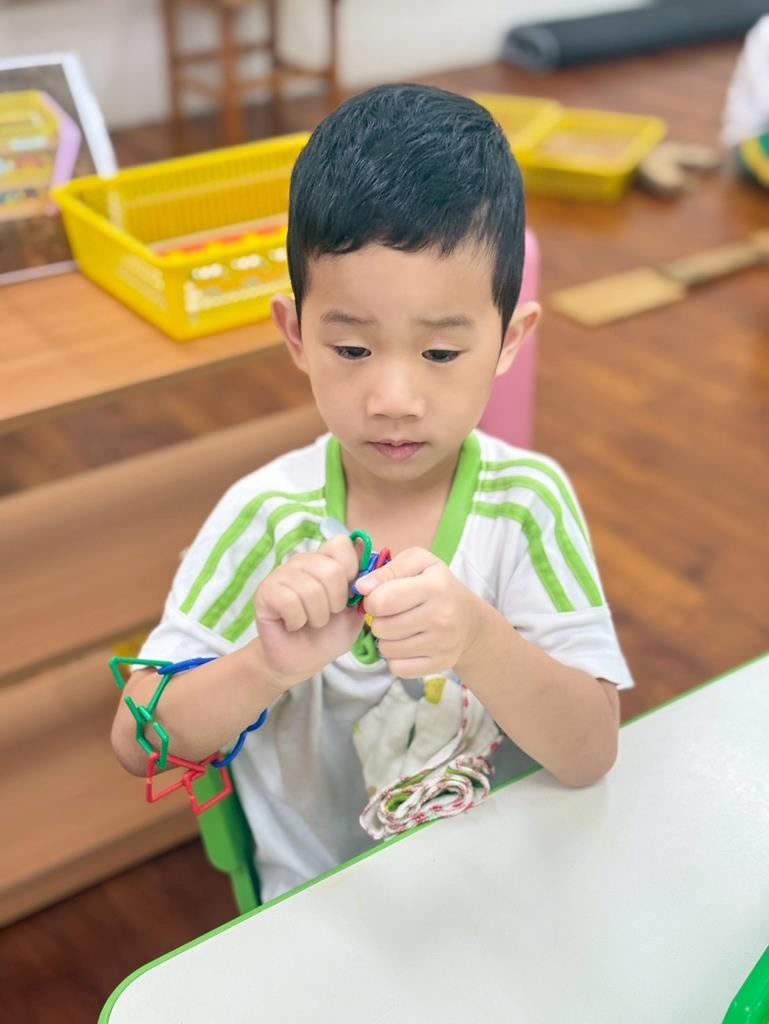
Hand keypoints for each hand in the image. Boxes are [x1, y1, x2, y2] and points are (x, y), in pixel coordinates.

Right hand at [253, 534, 366, 688]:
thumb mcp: (355, 611)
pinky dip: (297, 620)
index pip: (341, 544)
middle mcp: (302, 561)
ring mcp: (281, 574)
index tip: (347, 596)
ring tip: (311, 622)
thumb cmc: (329, 634)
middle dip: (336, 602)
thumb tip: (370, 558)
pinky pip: (289, 601)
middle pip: (331, 570)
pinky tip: (293, 624)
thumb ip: (364, 587)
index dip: (351, 571)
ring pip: (310, 589)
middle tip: (328, 615)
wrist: (302, 661)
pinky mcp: (265, 591)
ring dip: (317, 616)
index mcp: (325, 559)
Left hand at [354, 547, 484, 678]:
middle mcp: (441, 617)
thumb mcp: (419, 563)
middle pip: (382, 628)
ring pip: (387, 650)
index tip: (378, 598)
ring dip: (385, 640)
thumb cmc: (437, 585)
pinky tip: (405, 645)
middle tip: (390, 615)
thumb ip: (388, 569)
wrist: (470, 619)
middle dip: (378, 620)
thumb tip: (361, 587)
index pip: (384, 601)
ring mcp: (443, 644)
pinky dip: (395, 658)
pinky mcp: (441, 664)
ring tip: (398, 628)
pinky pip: (398, 668)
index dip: (371, 600)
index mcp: (434, 587)